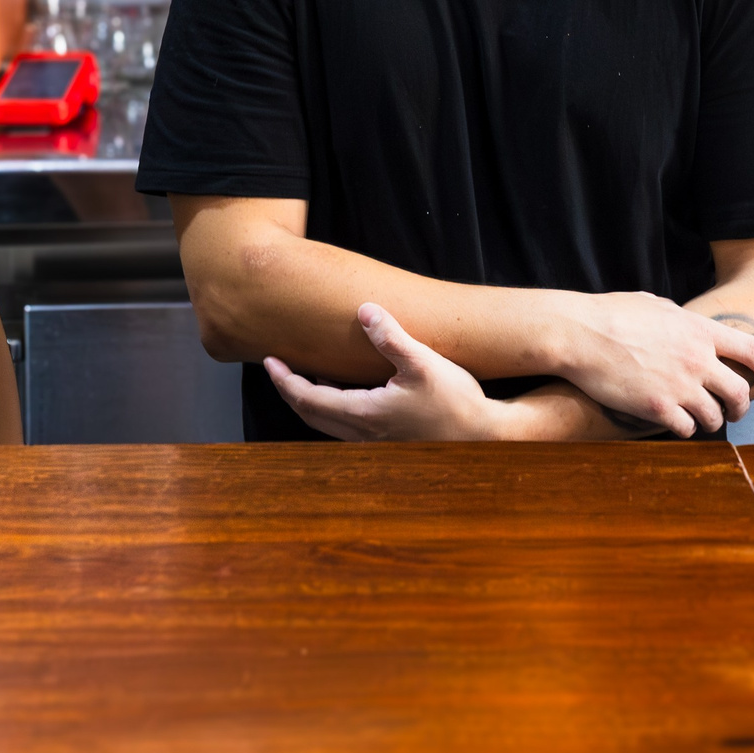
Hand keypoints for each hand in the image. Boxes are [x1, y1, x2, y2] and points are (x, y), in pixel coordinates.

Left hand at [264, 303, 500, 441]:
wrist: (483, 437)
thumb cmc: (455, 402)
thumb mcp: (423, 363)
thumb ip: (391, 337)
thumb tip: (364, 309)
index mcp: (364, 414)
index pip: (308, 399)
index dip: (285, 381)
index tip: (269, 362)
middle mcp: (363, 434)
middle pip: (310, 415)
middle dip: (289, 391)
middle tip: (276, 367)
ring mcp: (375, 442)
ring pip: (326, 424)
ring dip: (308, 402)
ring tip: (302, 378)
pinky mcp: (388, 443)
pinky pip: (343, 428)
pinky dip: (329, 410)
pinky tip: (341, 394)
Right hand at [552, 292, 753, 437]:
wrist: (581, 334)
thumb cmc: (612, 314)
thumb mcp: (657, 306)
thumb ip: (682, 320)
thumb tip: (689, 324)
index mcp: (700, 332)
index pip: (752, 350)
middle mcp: (697, 360)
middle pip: (740, 392)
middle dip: (741, 406)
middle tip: (735, 411)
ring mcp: (679, 386)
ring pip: (714, 416)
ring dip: (710, 420)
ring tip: (700, 419)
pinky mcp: (658, 408)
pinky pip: (686, 428)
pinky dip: (685, 429)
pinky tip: (675, 422)